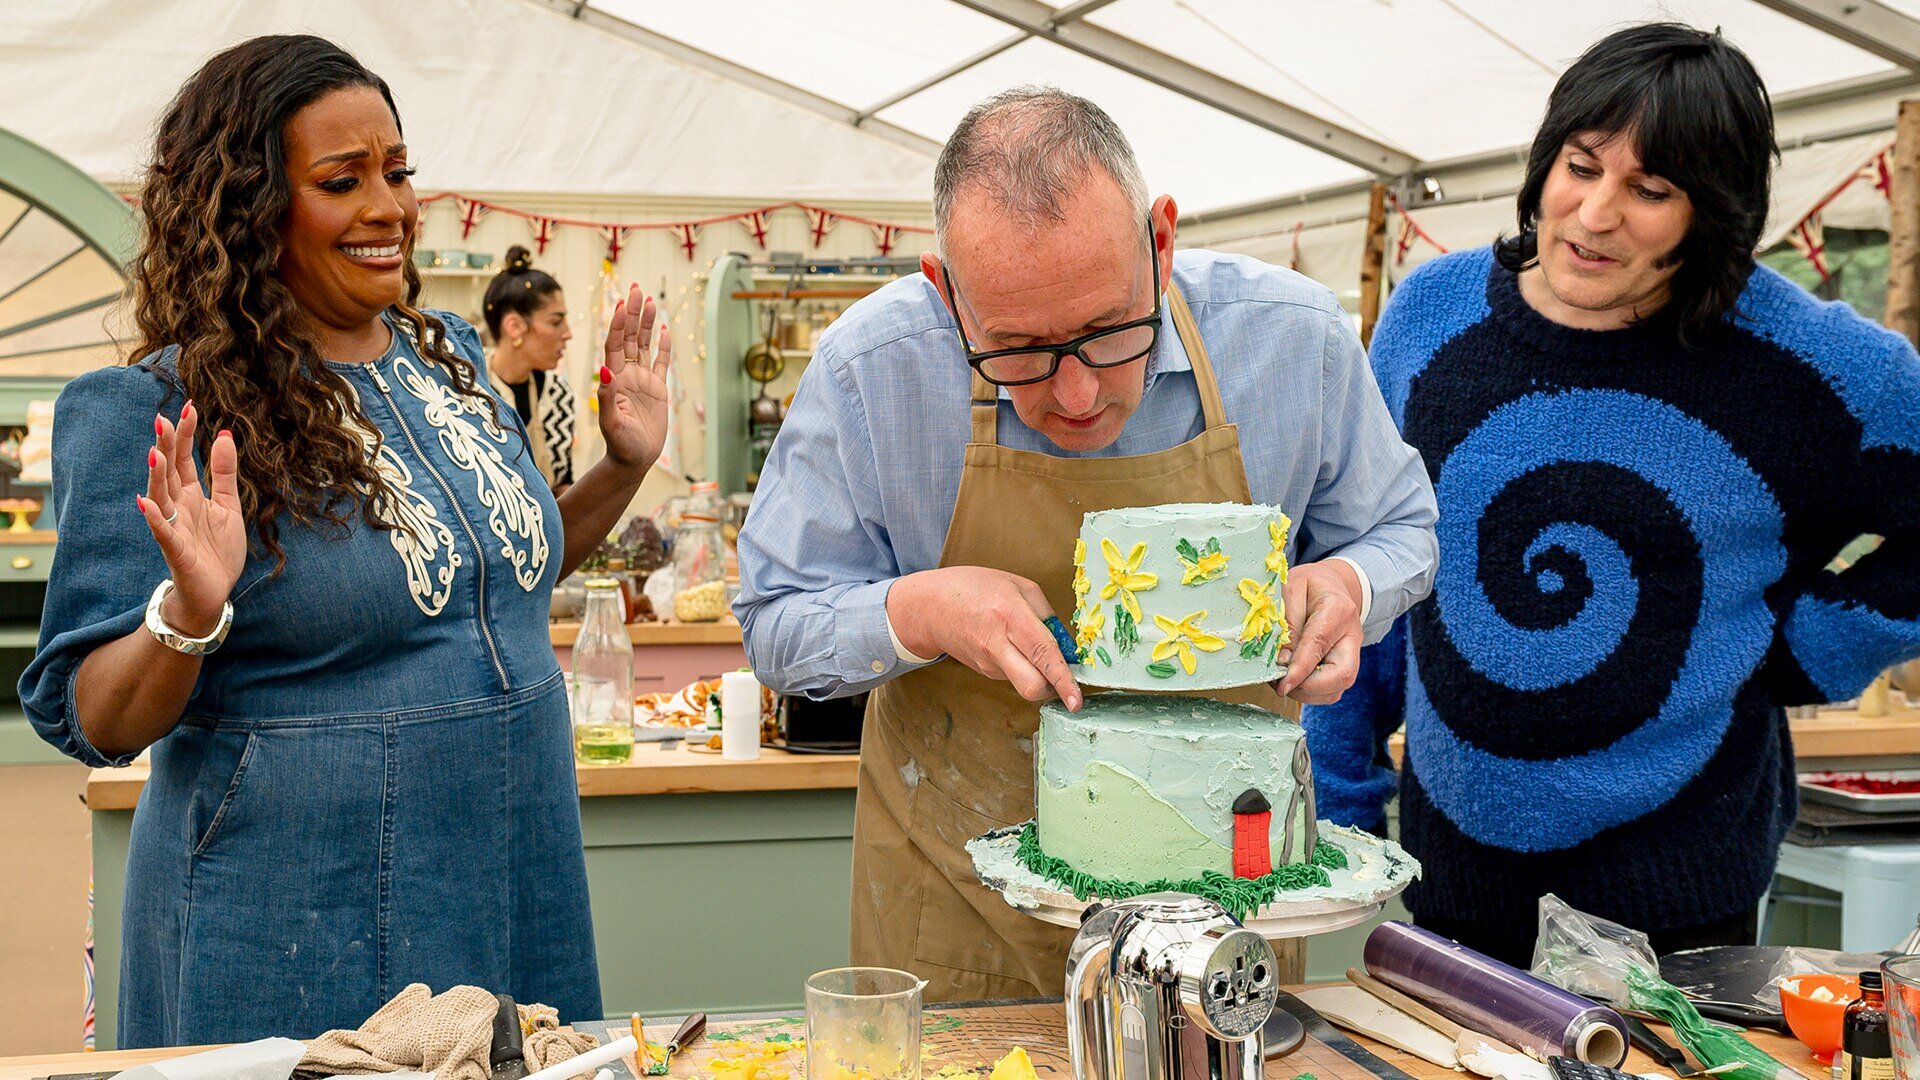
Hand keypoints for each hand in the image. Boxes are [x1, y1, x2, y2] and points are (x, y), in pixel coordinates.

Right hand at [137, 402, 244, 636]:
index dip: (185, 435)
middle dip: (166, 446)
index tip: (189, 407)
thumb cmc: (218, 549)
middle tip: (163, 418)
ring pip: (160, 496)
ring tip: (154, 452)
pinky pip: (162, 532)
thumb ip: (224, 473)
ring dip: (156, 475)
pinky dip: (155, 518)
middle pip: (169, 471)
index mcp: (191, 494)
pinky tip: (147, 503)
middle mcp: (178, 506)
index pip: (184, 459)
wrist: (215, 590)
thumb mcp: (229, 506)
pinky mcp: (174, 550)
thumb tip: (224, 434)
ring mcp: (173, 527)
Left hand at [597, 284, 673, 470]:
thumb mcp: (612, 423)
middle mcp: (626, 375)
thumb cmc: (620, 445)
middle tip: (637, 289)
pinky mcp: (657, 389)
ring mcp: (642, 380)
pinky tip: (664, 328)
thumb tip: (605, 371)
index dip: (618, 324)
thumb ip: (608, 397)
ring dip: (646, 323)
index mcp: (614, 379)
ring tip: (650, 300)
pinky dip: (663, 345)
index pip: (614, 345)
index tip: (623, 303)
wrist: (633, 460)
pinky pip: (660, 362)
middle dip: (632, 313)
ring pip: (643, 344)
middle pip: (628, 337)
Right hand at [887, 566, 1082, 709]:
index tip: (1076, 700)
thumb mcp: (1019, 586)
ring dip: (1038, 674)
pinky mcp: (984, 671)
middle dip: (1053, 690)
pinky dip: (1022, 667)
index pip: (1042, 653)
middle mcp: (997, 644)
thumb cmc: (975, 588)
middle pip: (1031, 686)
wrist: (929, 606)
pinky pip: (1013, 676)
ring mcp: (988, 662)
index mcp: (1009, 615)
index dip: (1064, 679)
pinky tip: (1012, 646)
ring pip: (1024, 683)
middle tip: (1064, 679)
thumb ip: (1046, 615)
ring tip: (1028, 644)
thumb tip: (1068, 647)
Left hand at [1273, 559, 1363, 704]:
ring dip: (1307, 693)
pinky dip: (1310, 692)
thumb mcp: (1292, 588)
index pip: (1319, 645)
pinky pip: (1330, 691)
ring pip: (1336, 689)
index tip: (1283, 684)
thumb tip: (1282, 659)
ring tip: (1283, 680)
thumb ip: (1287, 621)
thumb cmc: (1311, 585)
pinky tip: (1294, 679)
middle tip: (1280, 682)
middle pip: (1342, 676)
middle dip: (1308, 687)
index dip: (1300, 669)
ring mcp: (1352, 654)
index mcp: (1338, 610)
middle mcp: (1352, 636)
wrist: (1333, 586)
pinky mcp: (1346, 667)